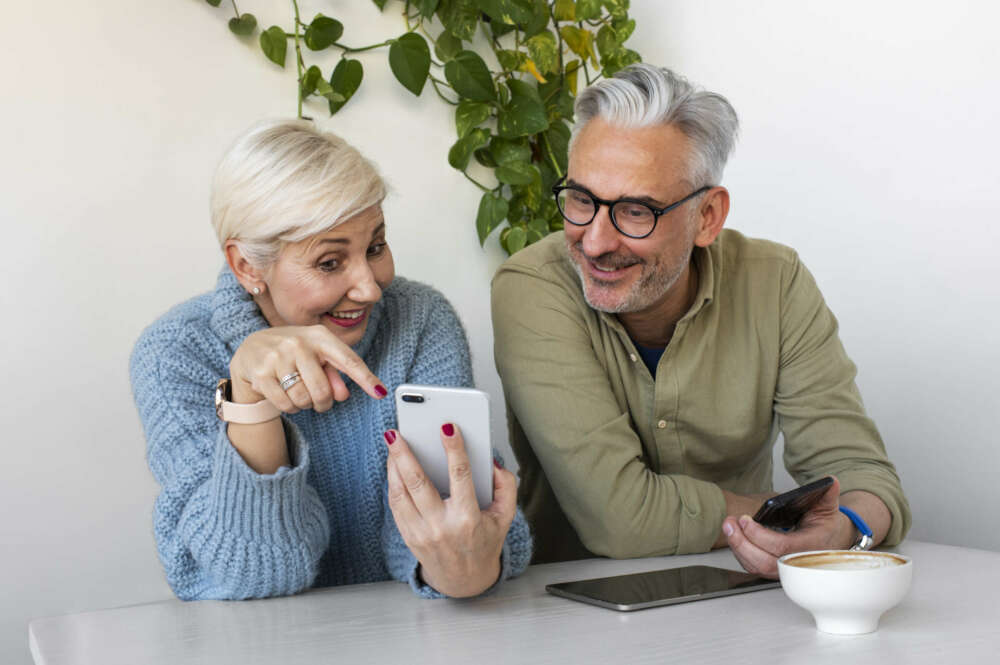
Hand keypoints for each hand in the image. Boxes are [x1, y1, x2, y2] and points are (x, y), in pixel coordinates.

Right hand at [229, 325, 386, 411]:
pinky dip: (289, 408)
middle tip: (319, 402)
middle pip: (323, 390)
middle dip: (323, 403)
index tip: (381, 392)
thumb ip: (333, 375)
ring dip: (304, 405)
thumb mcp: (316, 357)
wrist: (252, 348)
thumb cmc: (293, 354)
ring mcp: (278, 357)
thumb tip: (342, 395)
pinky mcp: (260, 373)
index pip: (348, 360)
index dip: (366, 378)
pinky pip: (285, 404)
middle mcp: (299, 343)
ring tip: (298, 393)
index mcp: (319, 336)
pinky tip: (285, 396)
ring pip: (303, 399)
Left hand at [384, 424, 516, 596]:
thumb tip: (491, 462)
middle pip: (418, 483)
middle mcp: (441, 526)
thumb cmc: (485, 541)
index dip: (455, 449)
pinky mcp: (408, 536)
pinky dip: (392, 482)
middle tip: (396, 432)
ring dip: (393, 465)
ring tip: (392, 443)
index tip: (448, 427)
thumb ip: (506, 486)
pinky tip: (393, 465)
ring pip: (401, 493)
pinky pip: (395, 504)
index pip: (461, 476)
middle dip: (405, 454)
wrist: (463, 580)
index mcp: (468, 519)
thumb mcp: (505, 516)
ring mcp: (421, 533)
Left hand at [721, 476, 851, 577]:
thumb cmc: (826, 526)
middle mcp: (796, 562)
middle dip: (741, 543)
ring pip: (756, 567)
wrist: (830, 542)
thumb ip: (828, 494)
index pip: (782, 547)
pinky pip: (753, 567)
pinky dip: (740, 552)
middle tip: (729, 523)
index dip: (760, 535)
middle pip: (763, 562)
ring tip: (729, 526)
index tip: (746, 519)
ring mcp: (784, 569)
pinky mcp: (774, 570)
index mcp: (810, 547)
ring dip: (737, 547)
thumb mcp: (828, 508)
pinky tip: (735, 536)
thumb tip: (829, 480)